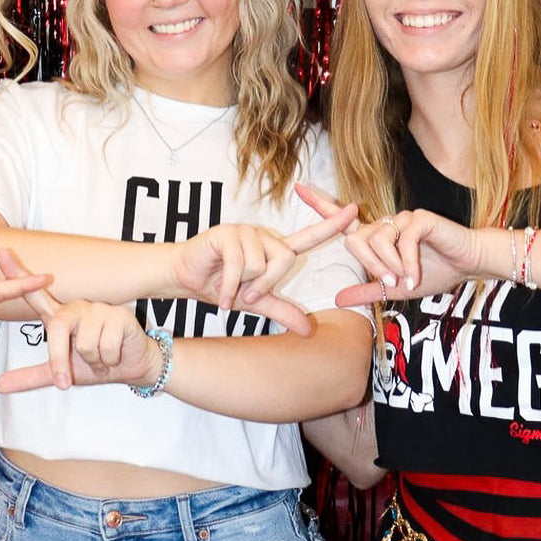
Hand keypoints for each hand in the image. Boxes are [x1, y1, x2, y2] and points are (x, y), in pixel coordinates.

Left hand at [0, 251, 161, 393]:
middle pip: (57, 328)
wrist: (131, 368)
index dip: (18, 274)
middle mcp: (77, 308)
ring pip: (85, 343)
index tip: (1, 252)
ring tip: (102, 358)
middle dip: (59, 360)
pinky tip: (116, 354)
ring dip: (94, 361)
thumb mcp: (60, 374)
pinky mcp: (119, 316)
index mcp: (60, 317)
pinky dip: (109, 360)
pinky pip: (105, 345)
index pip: (36, 295)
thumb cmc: (96, 364)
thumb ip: (30, 377)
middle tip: (65, 382)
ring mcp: (99, 309)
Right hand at [168, 194, 358, 335]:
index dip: (332, 225)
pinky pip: (239, 265)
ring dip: (244, 285)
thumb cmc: (220, 285)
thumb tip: (308, 330)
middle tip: (246, 293)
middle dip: (266, 283)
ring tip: (230, 287)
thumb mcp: (256, 302)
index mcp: (273, 249)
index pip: (309, 236)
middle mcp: (263, 236)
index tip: (354, 210)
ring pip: (261, 263)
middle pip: (284, 259)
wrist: (186, 278)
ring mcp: (245, 232)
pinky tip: (220, 292)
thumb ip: (283, 311)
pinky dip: (230, 286)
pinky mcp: (227, 234)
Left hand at [333, 209, 484, 306]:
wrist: (468, 265)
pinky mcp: (420, 219)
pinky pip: (403, 239)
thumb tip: (336, 299)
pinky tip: (416, 275)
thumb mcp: (395, 290)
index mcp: (377, 238)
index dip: (320, 205)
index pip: (344, 222)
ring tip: (407, 279)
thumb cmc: (435, 272)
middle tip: (389, 283)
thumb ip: (367, 292)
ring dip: (390, 266)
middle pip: (356, 240)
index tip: (298, 188)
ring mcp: (403, 218)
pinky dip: (407, 262)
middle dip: (369, 266)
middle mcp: (386, 224)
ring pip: (378, 240)